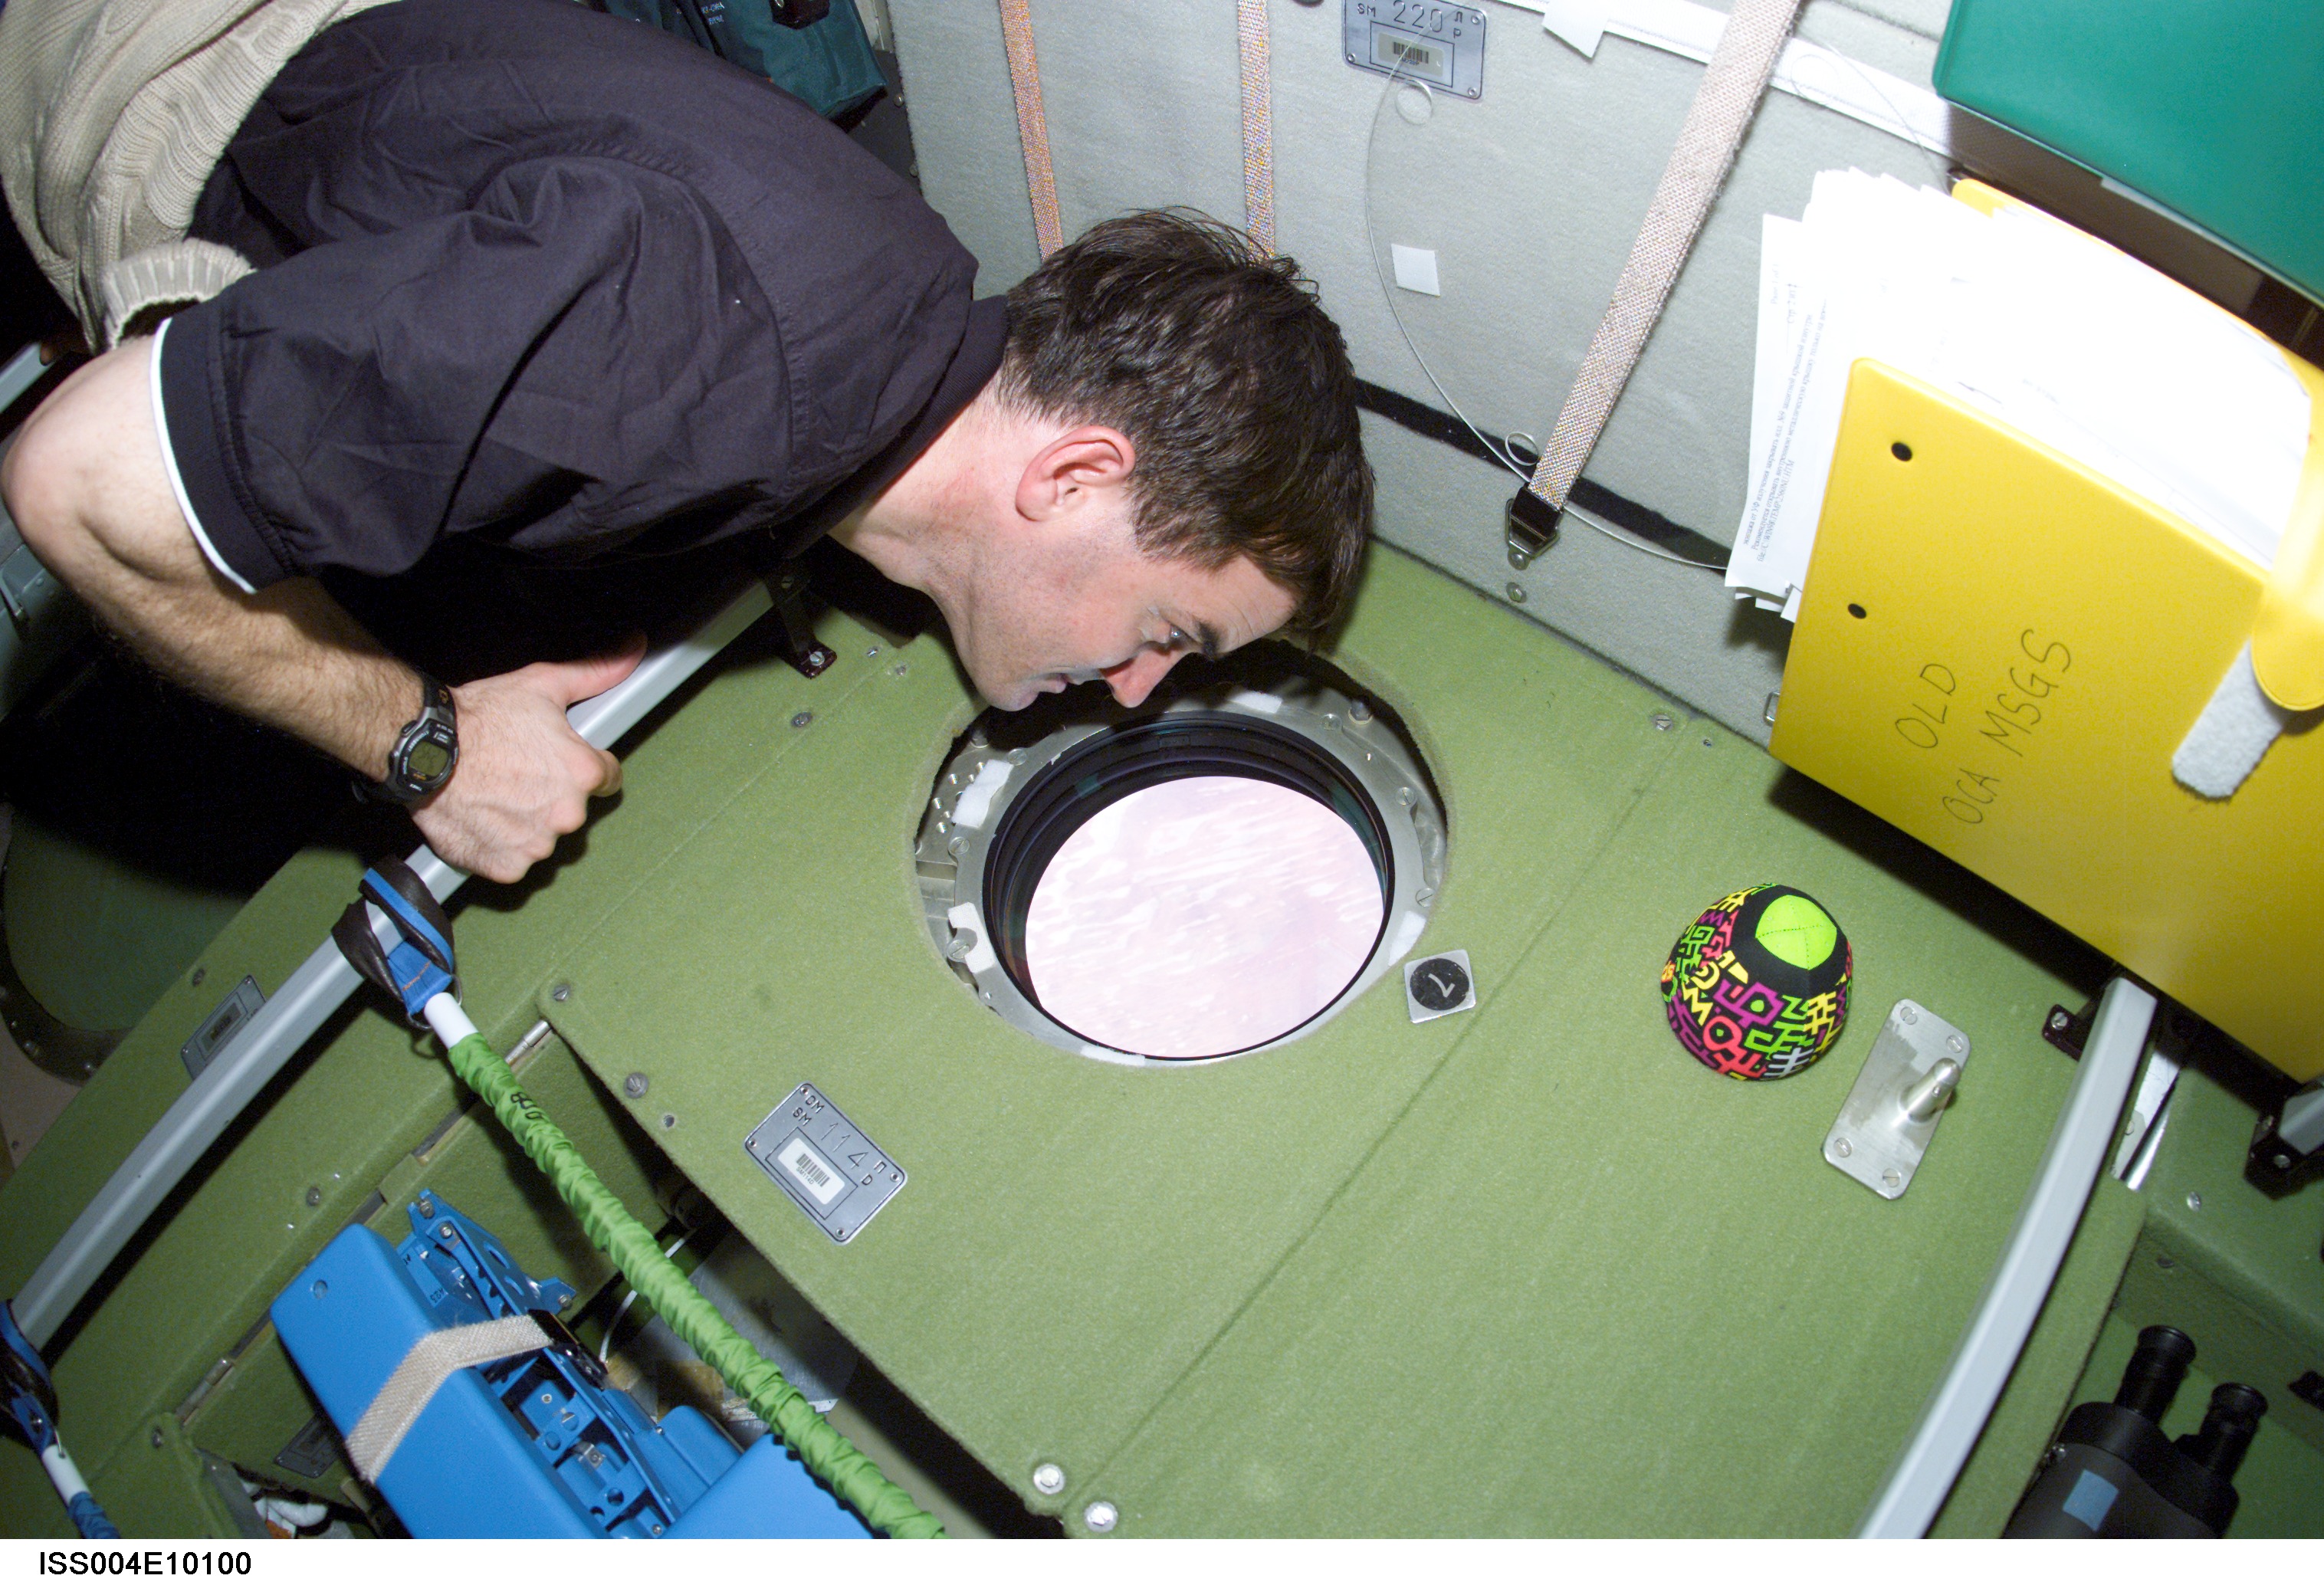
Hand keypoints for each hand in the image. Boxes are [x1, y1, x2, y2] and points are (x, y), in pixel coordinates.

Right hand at [411, 637, 646, 882]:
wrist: (424, 749)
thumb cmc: (480, 717)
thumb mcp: (543, 684)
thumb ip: (595, 672)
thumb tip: (634, 648)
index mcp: (583, 773)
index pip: (607, 778)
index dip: (582, 767)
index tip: (558, 761)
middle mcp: (567, 814)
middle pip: (573, 810)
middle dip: (552, 795)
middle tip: (516, 773)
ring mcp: (536, 844)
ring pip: (543, 837)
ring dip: (526, 822)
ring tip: (495, 794)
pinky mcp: (506, 866)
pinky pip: (514, 860)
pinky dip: (501, 845)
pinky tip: (484, 818)